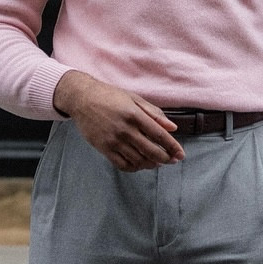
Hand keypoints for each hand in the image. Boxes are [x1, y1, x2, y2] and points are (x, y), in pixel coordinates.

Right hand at [53, 70, 183, 171]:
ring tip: (157, 163)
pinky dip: (134, 168)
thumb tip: (172, 128)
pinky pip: (122, 164)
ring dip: (151, 164)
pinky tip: (140, 164)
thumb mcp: (134, 98)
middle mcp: (125, 129)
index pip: (160, 135)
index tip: (181, 155)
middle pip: (151, 151)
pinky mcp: (104, 148)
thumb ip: (154, 113)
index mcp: (135, 115)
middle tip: (172, 160)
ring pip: (138, 160)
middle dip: (165, 158)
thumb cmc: (109, 96)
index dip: (173, 147)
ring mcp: (114, 140)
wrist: (82, 98)